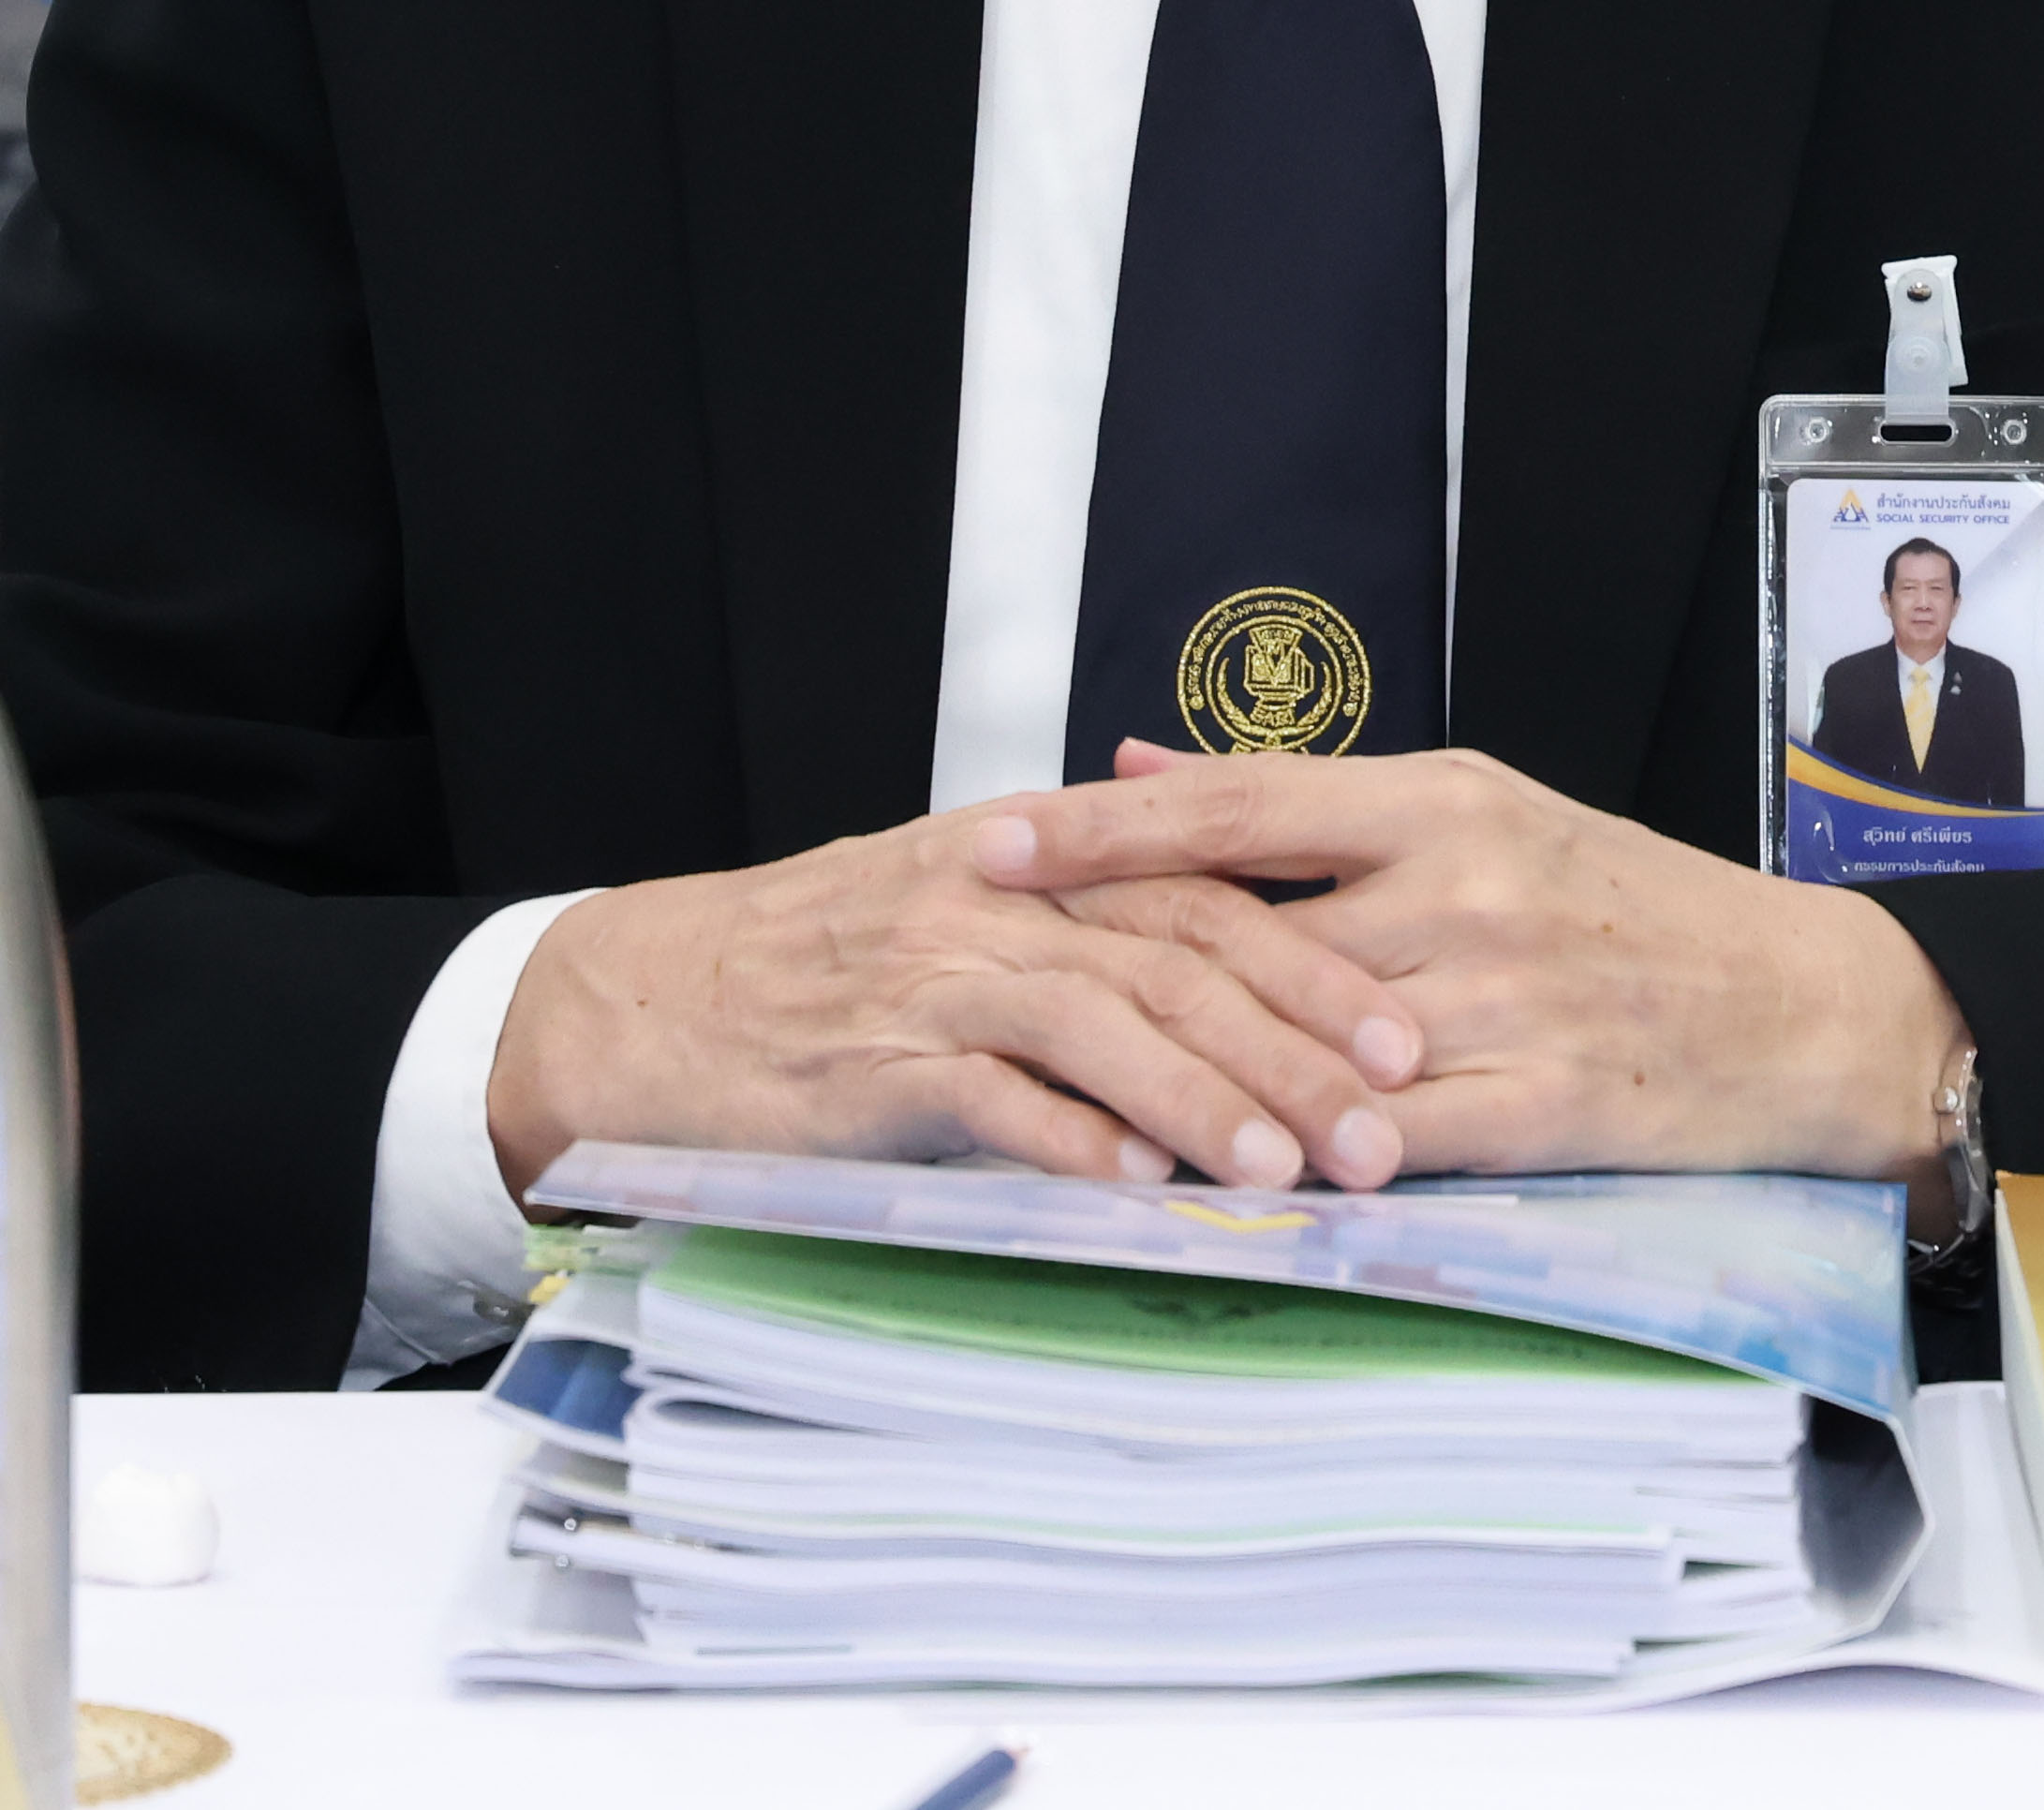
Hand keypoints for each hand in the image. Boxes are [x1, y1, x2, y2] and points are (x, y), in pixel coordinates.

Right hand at [484, 795, 1434, 1202]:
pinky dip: (1068, 1141)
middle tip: (1383, 1129)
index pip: (1205, 893)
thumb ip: (1083, 939)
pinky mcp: (872, 1063)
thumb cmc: (812, 970)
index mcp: (1029, 857)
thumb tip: (1233, 1004)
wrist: (641, 1001)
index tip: (1402, 1038)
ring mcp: (930, 977)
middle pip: (1178, 960)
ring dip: (1206, 1097)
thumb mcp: (958, 917)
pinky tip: (1136, 1187)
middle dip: (1295, 1047)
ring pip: (1101, 1021)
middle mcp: (993, 899)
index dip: (1313, 965)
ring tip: (1289, 1170)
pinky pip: (988, 1098)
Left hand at [992, 745, 1970, 1188]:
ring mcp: (1499, 1001)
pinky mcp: (1539, 1105)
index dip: (1106, 829)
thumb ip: (1314, 808)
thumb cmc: (1634, 910)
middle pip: (1246, 928)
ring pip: (1299, 1046)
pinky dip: (1289, 1168)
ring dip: (1179, 1080)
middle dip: (1109, 959)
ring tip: (1053, 1095)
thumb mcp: (1487, 816)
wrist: (1808, 1005)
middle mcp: (1463, 888)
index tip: (995, 841)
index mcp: (1445, 802)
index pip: (1242, 804)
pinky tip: (1203, 1186)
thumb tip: (1141, 766)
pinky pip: (1383, 1144)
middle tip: (980, 970)